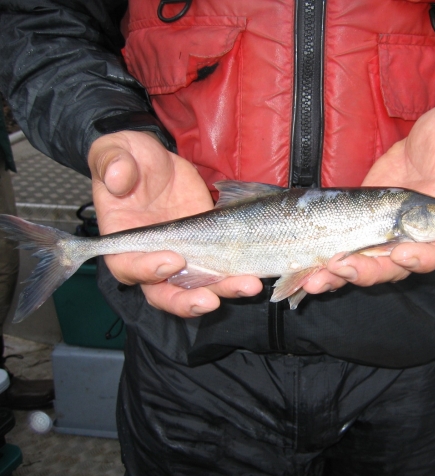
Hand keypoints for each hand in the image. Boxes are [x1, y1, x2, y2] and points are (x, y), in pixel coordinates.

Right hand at [88, 131, 261, 316]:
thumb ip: (112, 163)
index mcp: (123, 241)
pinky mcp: (210, 248)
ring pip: (200, 286)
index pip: (129, 267)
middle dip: (188, 300)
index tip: (172, 260)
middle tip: (210, 298)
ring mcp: (183, 256)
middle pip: (165, 293)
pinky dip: (240, 274)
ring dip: (223, 290)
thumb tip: (116, 178)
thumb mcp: (115, 151)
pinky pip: (223, 269)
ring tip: (249, 286)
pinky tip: (258, 274)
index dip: (148, 270)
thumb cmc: (128, 157)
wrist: (156, 160)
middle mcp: (152, 257)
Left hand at [301, 103, 434, 293]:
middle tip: (343, 266)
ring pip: (366, 268)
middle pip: (395, 268)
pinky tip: (306, 275)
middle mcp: (415, 240)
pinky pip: (345, 257)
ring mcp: (386, 241)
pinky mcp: (361, 235)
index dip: (423, 258)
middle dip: (369, 271)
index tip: (401, 254)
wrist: (423, 148)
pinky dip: (325, 269)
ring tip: (316, 279)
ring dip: (340, 276)